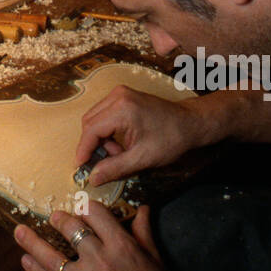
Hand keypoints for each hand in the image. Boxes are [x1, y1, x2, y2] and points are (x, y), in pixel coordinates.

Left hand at [16, 202, 198, 270]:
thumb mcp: (156, 260)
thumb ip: (143, 232)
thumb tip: (141, 208)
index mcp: (122, 248)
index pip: (96, 216)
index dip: (86, 207)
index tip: (79, 205)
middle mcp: (101, 262)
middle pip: (72, 231)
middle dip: (59, 220)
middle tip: (52, 216)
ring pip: (53, 257)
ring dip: (33, 242)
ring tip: (20, 231)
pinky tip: (26, 261)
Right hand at [74, 84, 207, 185]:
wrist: (189, 123)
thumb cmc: (171, 139)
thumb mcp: (142, 158)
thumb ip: (115, 168)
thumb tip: (92, 177)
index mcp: (122, 109)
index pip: (91, 130)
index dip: (83, 150)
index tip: (80, 167)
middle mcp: (117, 96)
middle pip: (89, 122)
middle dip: (93, 145)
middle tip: (105, 163)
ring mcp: (119, 93)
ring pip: (94, 118)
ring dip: (100, 138)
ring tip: (118, 153)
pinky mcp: (122, 96)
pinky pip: (103, 114)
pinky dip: (106, 130)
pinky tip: (120, 143)